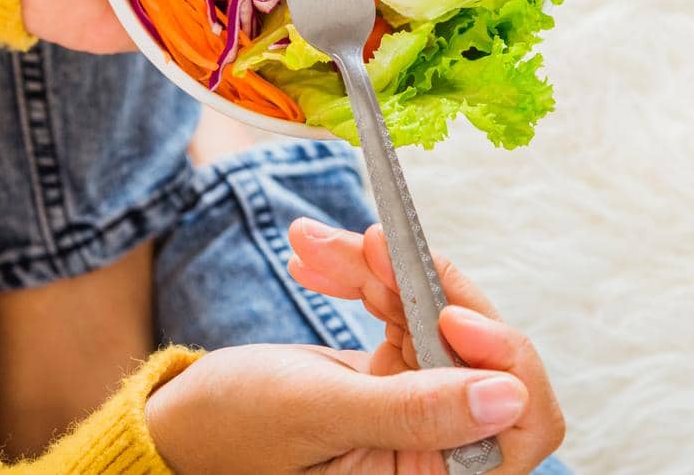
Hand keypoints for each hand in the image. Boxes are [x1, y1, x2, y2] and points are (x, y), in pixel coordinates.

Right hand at [142, 221, 563, 473]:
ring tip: (320, 245)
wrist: (173, 424)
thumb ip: (416, 410)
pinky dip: (363, 275)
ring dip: (383, 270)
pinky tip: (317, 256)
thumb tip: (508, 395)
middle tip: (372, 244)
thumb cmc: (230, 435)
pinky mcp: (392, 375)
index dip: (502, 361)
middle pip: (483, 355)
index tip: (448, 314)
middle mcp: (434, 449)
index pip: (520, 426)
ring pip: (438, 316)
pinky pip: (403, 308)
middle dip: (428, 291)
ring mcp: (416, 407)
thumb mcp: (321, 414)